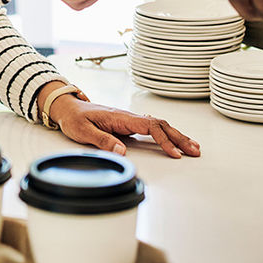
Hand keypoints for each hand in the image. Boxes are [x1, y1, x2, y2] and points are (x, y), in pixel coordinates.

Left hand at [45, 92, 199, 158]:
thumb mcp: (83, 131)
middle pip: (160, 125)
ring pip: (159, 126)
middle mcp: (128, 116)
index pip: (150, 126)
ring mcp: (130, 120)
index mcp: (120, 117)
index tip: (174, 154)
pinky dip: (167, 135)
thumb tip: (122, 151)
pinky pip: (152, 128)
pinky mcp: (128, 125)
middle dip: (179, 138)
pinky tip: (175, 141)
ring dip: (176, 136)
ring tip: (192, 148)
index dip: (164, 140)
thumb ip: (102, 140)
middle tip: (195, 151)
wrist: (67, 108)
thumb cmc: (74, 118)